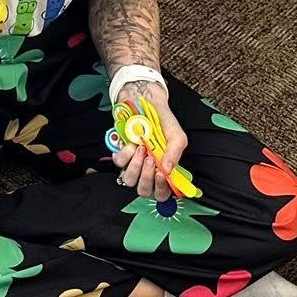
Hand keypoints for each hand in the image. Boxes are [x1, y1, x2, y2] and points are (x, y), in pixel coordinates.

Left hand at [114, 79, 181, 199]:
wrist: (146, 102)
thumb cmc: (163, 121)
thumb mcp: (176, 136)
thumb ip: (175, 153)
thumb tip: (168, 170)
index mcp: (164, 171)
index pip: (162, 193)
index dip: (161, 189)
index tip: (161, 175)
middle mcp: (147, 171)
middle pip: (144, 191)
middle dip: (146, 177)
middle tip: (151, 160)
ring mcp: (133, 164)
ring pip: (130, 181)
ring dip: (136, 167)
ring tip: (142, 150)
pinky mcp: (121, 155)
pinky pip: (119, 164)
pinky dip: (126, 154)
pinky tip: (133, 144)